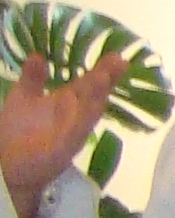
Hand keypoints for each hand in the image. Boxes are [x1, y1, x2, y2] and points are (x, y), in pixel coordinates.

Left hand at [0, 48, 125, 217]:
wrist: (9, 164)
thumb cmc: (17, 129)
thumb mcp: (23, 96)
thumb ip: (33, 77)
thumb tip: (38, 55)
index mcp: (67, 100)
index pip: (88, 81)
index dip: (102, 69)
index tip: (116, 54)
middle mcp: (75, 113)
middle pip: (95, 93)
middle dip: (106, 78)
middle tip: (120, 60)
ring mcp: (74, 130)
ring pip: (90, 111)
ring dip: (98, 96)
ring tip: (105, 78)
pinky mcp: (66, 146)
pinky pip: (78, 131)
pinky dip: (84, 119)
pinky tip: (91, 107)